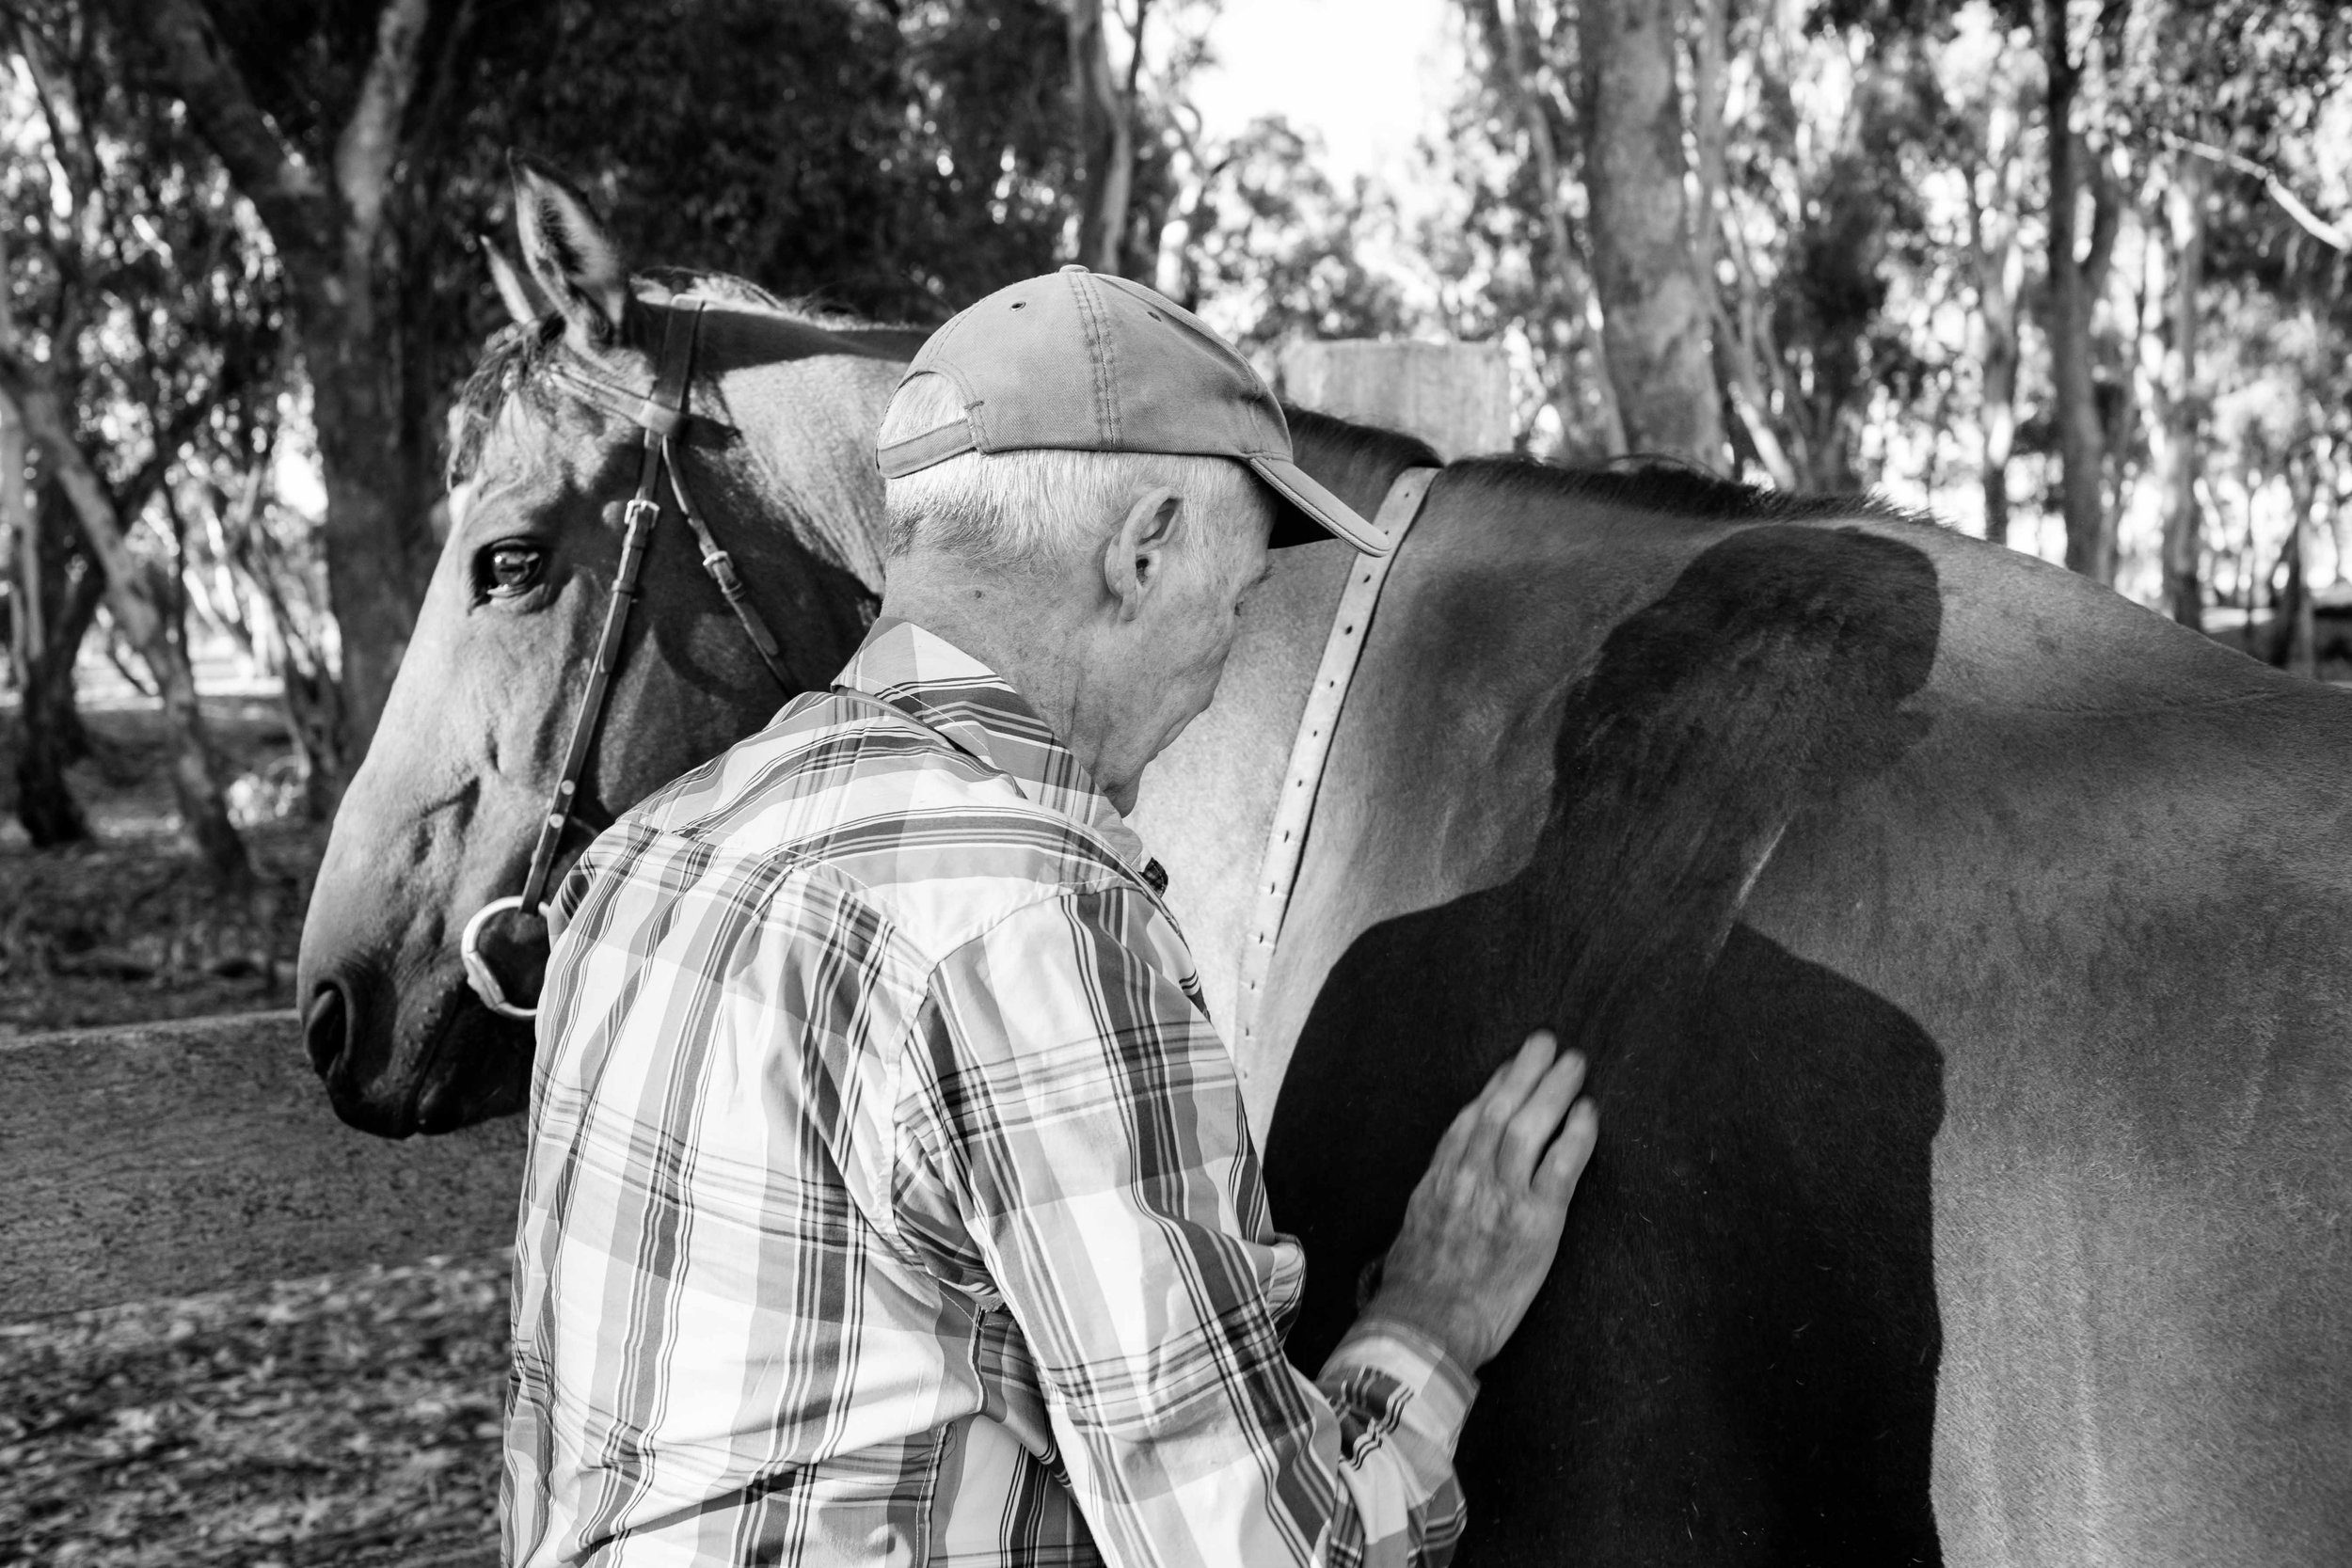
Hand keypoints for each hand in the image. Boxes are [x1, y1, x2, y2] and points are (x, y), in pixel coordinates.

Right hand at [1361, 1030, 1597, 1371]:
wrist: (1426, 1325)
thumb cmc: (1417, 1288)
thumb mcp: (1414, 1227)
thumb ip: (1438, 1195)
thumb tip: (1453, 1181)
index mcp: (1439, 1177)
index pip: (1469, 1118)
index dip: (1493, 1087)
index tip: (1512, 1066)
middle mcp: (1469, 1177)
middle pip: (1500, 1108)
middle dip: (1525, 1070)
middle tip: (1547, 1043)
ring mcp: (1503, 1196)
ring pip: (1530, 1125)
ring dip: (1554, 1088)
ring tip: (1574, 1063)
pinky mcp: (1536, 1223)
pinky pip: (1561, 1166)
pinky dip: (1576, 1135)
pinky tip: (1589, 1113)